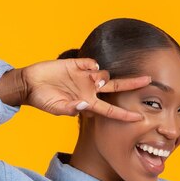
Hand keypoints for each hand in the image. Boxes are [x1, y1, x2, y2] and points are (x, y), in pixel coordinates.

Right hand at [20, 57, 150, 121]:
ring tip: (92, 79)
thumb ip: (71, 108)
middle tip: (149, 80)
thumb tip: (84, 105)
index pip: (110, 110)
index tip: (140, 117)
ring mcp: (85, 77)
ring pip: (105, 75)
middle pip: (116, 87)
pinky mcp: (77, 64)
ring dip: (102, 77)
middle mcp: (90, 90)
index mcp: (87, 103)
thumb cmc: (42, 100)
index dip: (125, 114)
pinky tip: (83, 68)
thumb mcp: (56, 108)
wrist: (30, 84)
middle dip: (132, 84)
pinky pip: (91, 63)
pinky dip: (91, 64)